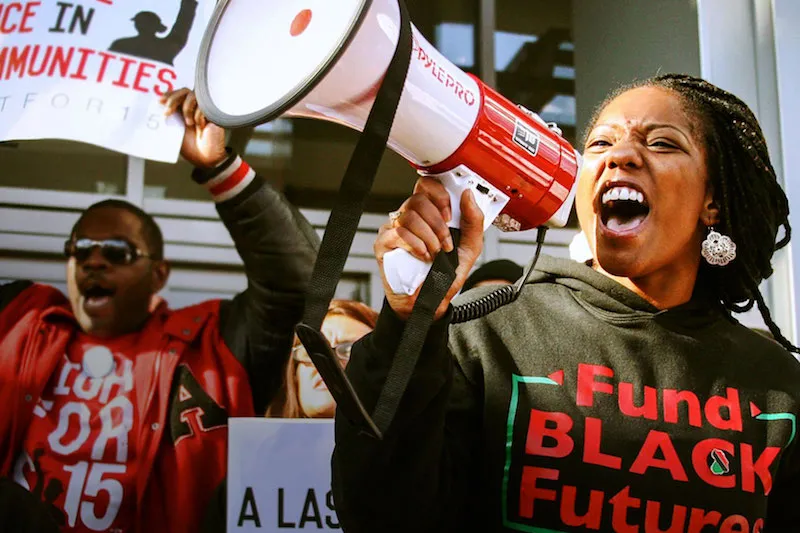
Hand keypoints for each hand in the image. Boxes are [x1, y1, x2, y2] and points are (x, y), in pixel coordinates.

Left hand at [161, 88, 227, 168]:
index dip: (167, 95)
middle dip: (173, 100)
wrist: (205, 158)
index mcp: (182, 111)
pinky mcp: (212, 113)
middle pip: (183, 91)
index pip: (175, 94)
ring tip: (189, 123)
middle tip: (167, 112)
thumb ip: (168, 121)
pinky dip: (199, 116)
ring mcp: (203, 109)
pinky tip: (201, 127)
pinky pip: (204, 105)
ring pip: (193, 95)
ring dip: (187, 109)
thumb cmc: (191, 148)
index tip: (160, 102)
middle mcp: (193, 107)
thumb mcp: (174, 133)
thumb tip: (156, 112)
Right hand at [375, 177, 483, 319]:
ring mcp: (393, 230)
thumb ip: (473, 222)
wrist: (430, 303)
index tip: (449, 215)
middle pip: (418, 199)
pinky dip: (415, 245)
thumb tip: (468, 195)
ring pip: (408, 216)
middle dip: (437, 223)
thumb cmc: (444, 275)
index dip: (439, 195)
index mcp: (428, 213)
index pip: (427, 186)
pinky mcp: (383, 245)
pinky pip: (397, 233)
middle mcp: (409, 218)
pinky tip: (422, 257)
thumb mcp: (469, 248)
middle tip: (445, 243)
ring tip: (434, 254)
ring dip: (428, 237)